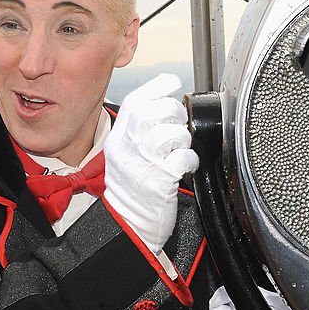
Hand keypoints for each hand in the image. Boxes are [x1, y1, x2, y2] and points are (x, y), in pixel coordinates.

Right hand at [103, 73, 198, 253]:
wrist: (128, 224)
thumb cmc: (131, 189)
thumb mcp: (123, 154)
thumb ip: (139, 131)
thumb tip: (164, 105)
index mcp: (118, 139)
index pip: (136, 102)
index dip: (158, 87)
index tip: (173, 85)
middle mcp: (127, 148)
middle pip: (153, 112)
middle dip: (174, 112)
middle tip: (179, 124)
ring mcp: (143, 164)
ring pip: (170, 132)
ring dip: (183, 136)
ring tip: (182, 147)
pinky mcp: (159, 182)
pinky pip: (182, 158)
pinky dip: (190, 159)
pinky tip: (186, 165)